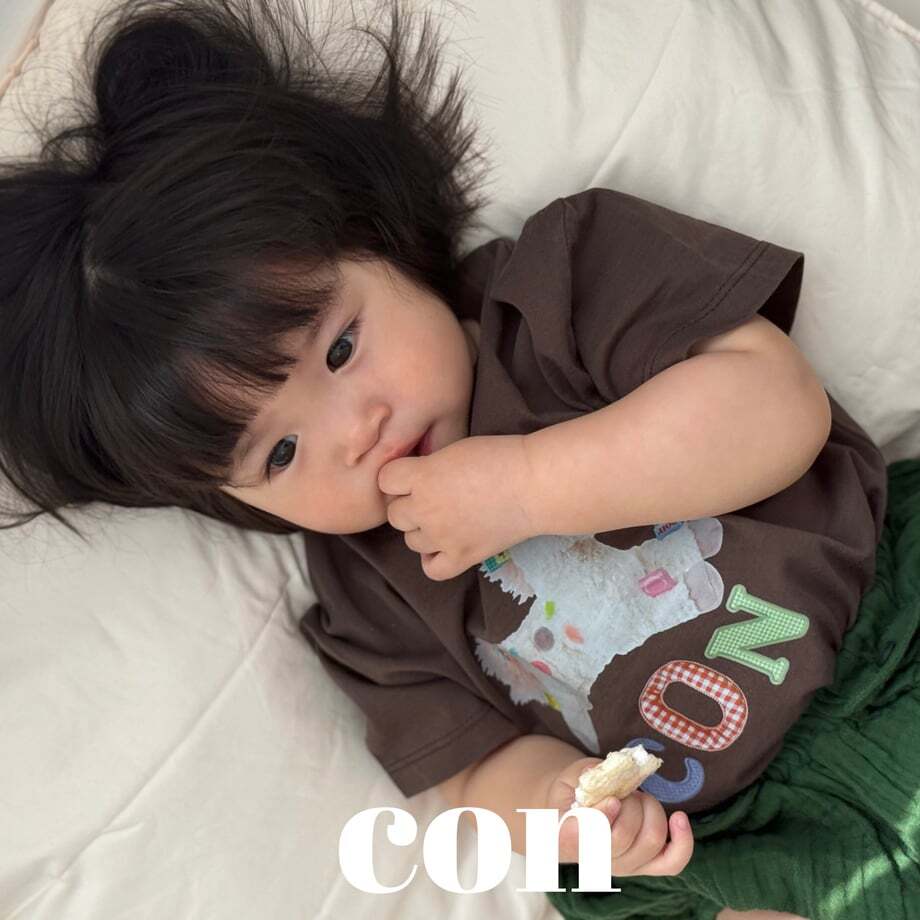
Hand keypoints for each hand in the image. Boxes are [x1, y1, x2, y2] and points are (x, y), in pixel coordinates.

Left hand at [377, 434, 535, 580]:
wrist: (533, 484)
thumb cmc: (501, 457)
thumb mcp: (454, 449)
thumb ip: (429, 466)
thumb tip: (415, 479)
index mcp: (422, 476)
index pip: (385, 480)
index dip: (398, 477)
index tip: (414, 475)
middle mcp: (425, 508)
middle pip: (395, 514)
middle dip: (409, 505)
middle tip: (434, 497)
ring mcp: (441, 536)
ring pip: (410, 540)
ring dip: (422, 530)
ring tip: (445, 519)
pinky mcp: (461, 557)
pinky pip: (431, 569)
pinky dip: (433, 559)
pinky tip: (444, 546)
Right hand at [545, 756, 694, 876]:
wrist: (579, 810)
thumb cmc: (573, 792)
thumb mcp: (570, 777)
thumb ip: (583, 776)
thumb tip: (596, 772)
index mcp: (566, 839)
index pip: (577, 842)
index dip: (599, 821)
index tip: (612, 800)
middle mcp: (594, 861)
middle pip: (622, 836)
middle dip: (628, 803)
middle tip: (621, 792)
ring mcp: (623, 866)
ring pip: (650, 840)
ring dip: (648, 809)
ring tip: (636, 798)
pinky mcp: (646, 866)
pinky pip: (672, 862)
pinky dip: (682, 841)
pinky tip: (679, 818)